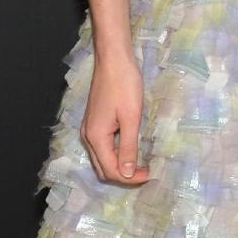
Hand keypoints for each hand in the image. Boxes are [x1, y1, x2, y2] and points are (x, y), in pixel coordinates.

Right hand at [80, 52, 148, 184]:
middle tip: (146, 172)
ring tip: (140, 163)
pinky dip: (115, 153)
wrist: (113, 59)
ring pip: (102, 158)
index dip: (130, 178)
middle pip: (103, 168)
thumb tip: (126, 174)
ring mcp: (88, 128)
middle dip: (123, 175)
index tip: (150, 174)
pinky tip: (130, 148)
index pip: (110, 170)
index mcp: (95, 137)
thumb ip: (128, 146)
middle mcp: (87, 136)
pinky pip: (102, 146)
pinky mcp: (94, 121)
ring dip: (119, 165)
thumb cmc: (124, 85)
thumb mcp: (131, 117)